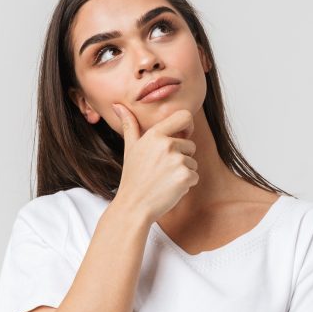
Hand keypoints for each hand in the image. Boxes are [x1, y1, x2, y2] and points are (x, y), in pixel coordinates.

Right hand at [111, 103, 197, 222]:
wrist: (134, 206)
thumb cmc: (133, 177)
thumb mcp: (130, 148)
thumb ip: (129, 125)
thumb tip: (118, 105)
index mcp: (154, 134)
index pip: (184, 116)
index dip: (187, 126)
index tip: (181, 137)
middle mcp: (167, 144)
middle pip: (190, 145)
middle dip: (181, 157)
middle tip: (162, 170)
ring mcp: (176, 160)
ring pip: (193, 162)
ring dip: (183, 172)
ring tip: (164, 180)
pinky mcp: (185, 176)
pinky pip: (195, 176)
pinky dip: (186, 184)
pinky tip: (169, 188)